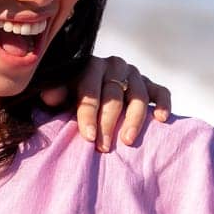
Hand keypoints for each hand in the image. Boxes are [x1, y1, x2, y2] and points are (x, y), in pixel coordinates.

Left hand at [42, 54, 171, 150]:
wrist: (93, 86)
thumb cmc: (73, 94)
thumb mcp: (61, 92)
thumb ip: (56, 93)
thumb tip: (49, 97)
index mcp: (90, 66)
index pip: (89, 90)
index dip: (88, 114)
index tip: (88, 136)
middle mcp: (114, 66)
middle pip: (113, 96)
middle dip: (108, 123)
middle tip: (104, 147)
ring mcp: (134, 74)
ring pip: (138, 96)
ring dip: (134, 119)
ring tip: (127, 141)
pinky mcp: (151, 83)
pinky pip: (161, 92)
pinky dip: (164, 104)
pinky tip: (161, 119)